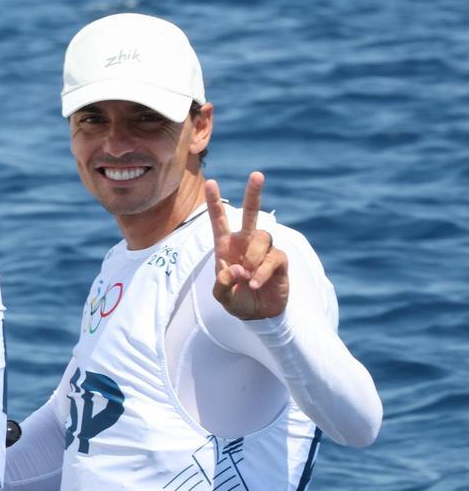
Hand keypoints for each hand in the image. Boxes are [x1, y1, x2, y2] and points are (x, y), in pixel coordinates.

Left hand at [205, 172, 288, 319]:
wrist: (258, 315)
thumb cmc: (237, 300)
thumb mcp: (222, 296)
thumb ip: (222, 283)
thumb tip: (237, 268)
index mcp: (226, 246)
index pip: (219, 221)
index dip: (215, 203)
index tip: (211, 183)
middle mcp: (246, 243)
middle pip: (251, 213)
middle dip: (253, 194)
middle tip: (257, 175)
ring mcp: (264, 250)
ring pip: (262, 237)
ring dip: (253, 257)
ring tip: (248, 276)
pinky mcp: (279, 260)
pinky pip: (273, 258)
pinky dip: (262, 273)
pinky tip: (255, 283)